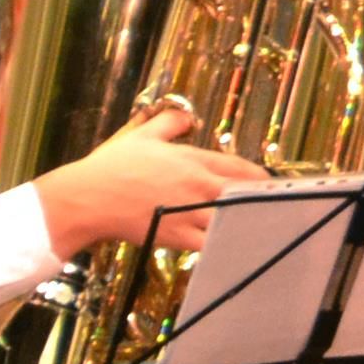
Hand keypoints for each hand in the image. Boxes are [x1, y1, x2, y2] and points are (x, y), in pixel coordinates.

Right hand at [39, 104, 265, 257]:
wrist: (88, 198)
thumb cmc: (111, 167)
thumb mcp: (141, 136)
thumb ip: (169, 124)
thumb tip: (187, 117)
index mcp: (192, 160)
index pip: (240, 168)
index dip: (260, 177)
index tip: (269, 183)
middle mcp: (198, 185)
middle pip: (246, 194)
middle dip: (262, 200)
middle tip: (275, 206)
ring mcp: (191, 212)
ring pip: (234, 219)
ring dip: (249, 222)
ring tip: (261, 228)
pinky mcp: (179, 235)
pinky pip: (213, 243)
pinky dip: (227, 244)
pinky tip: (236, 246)